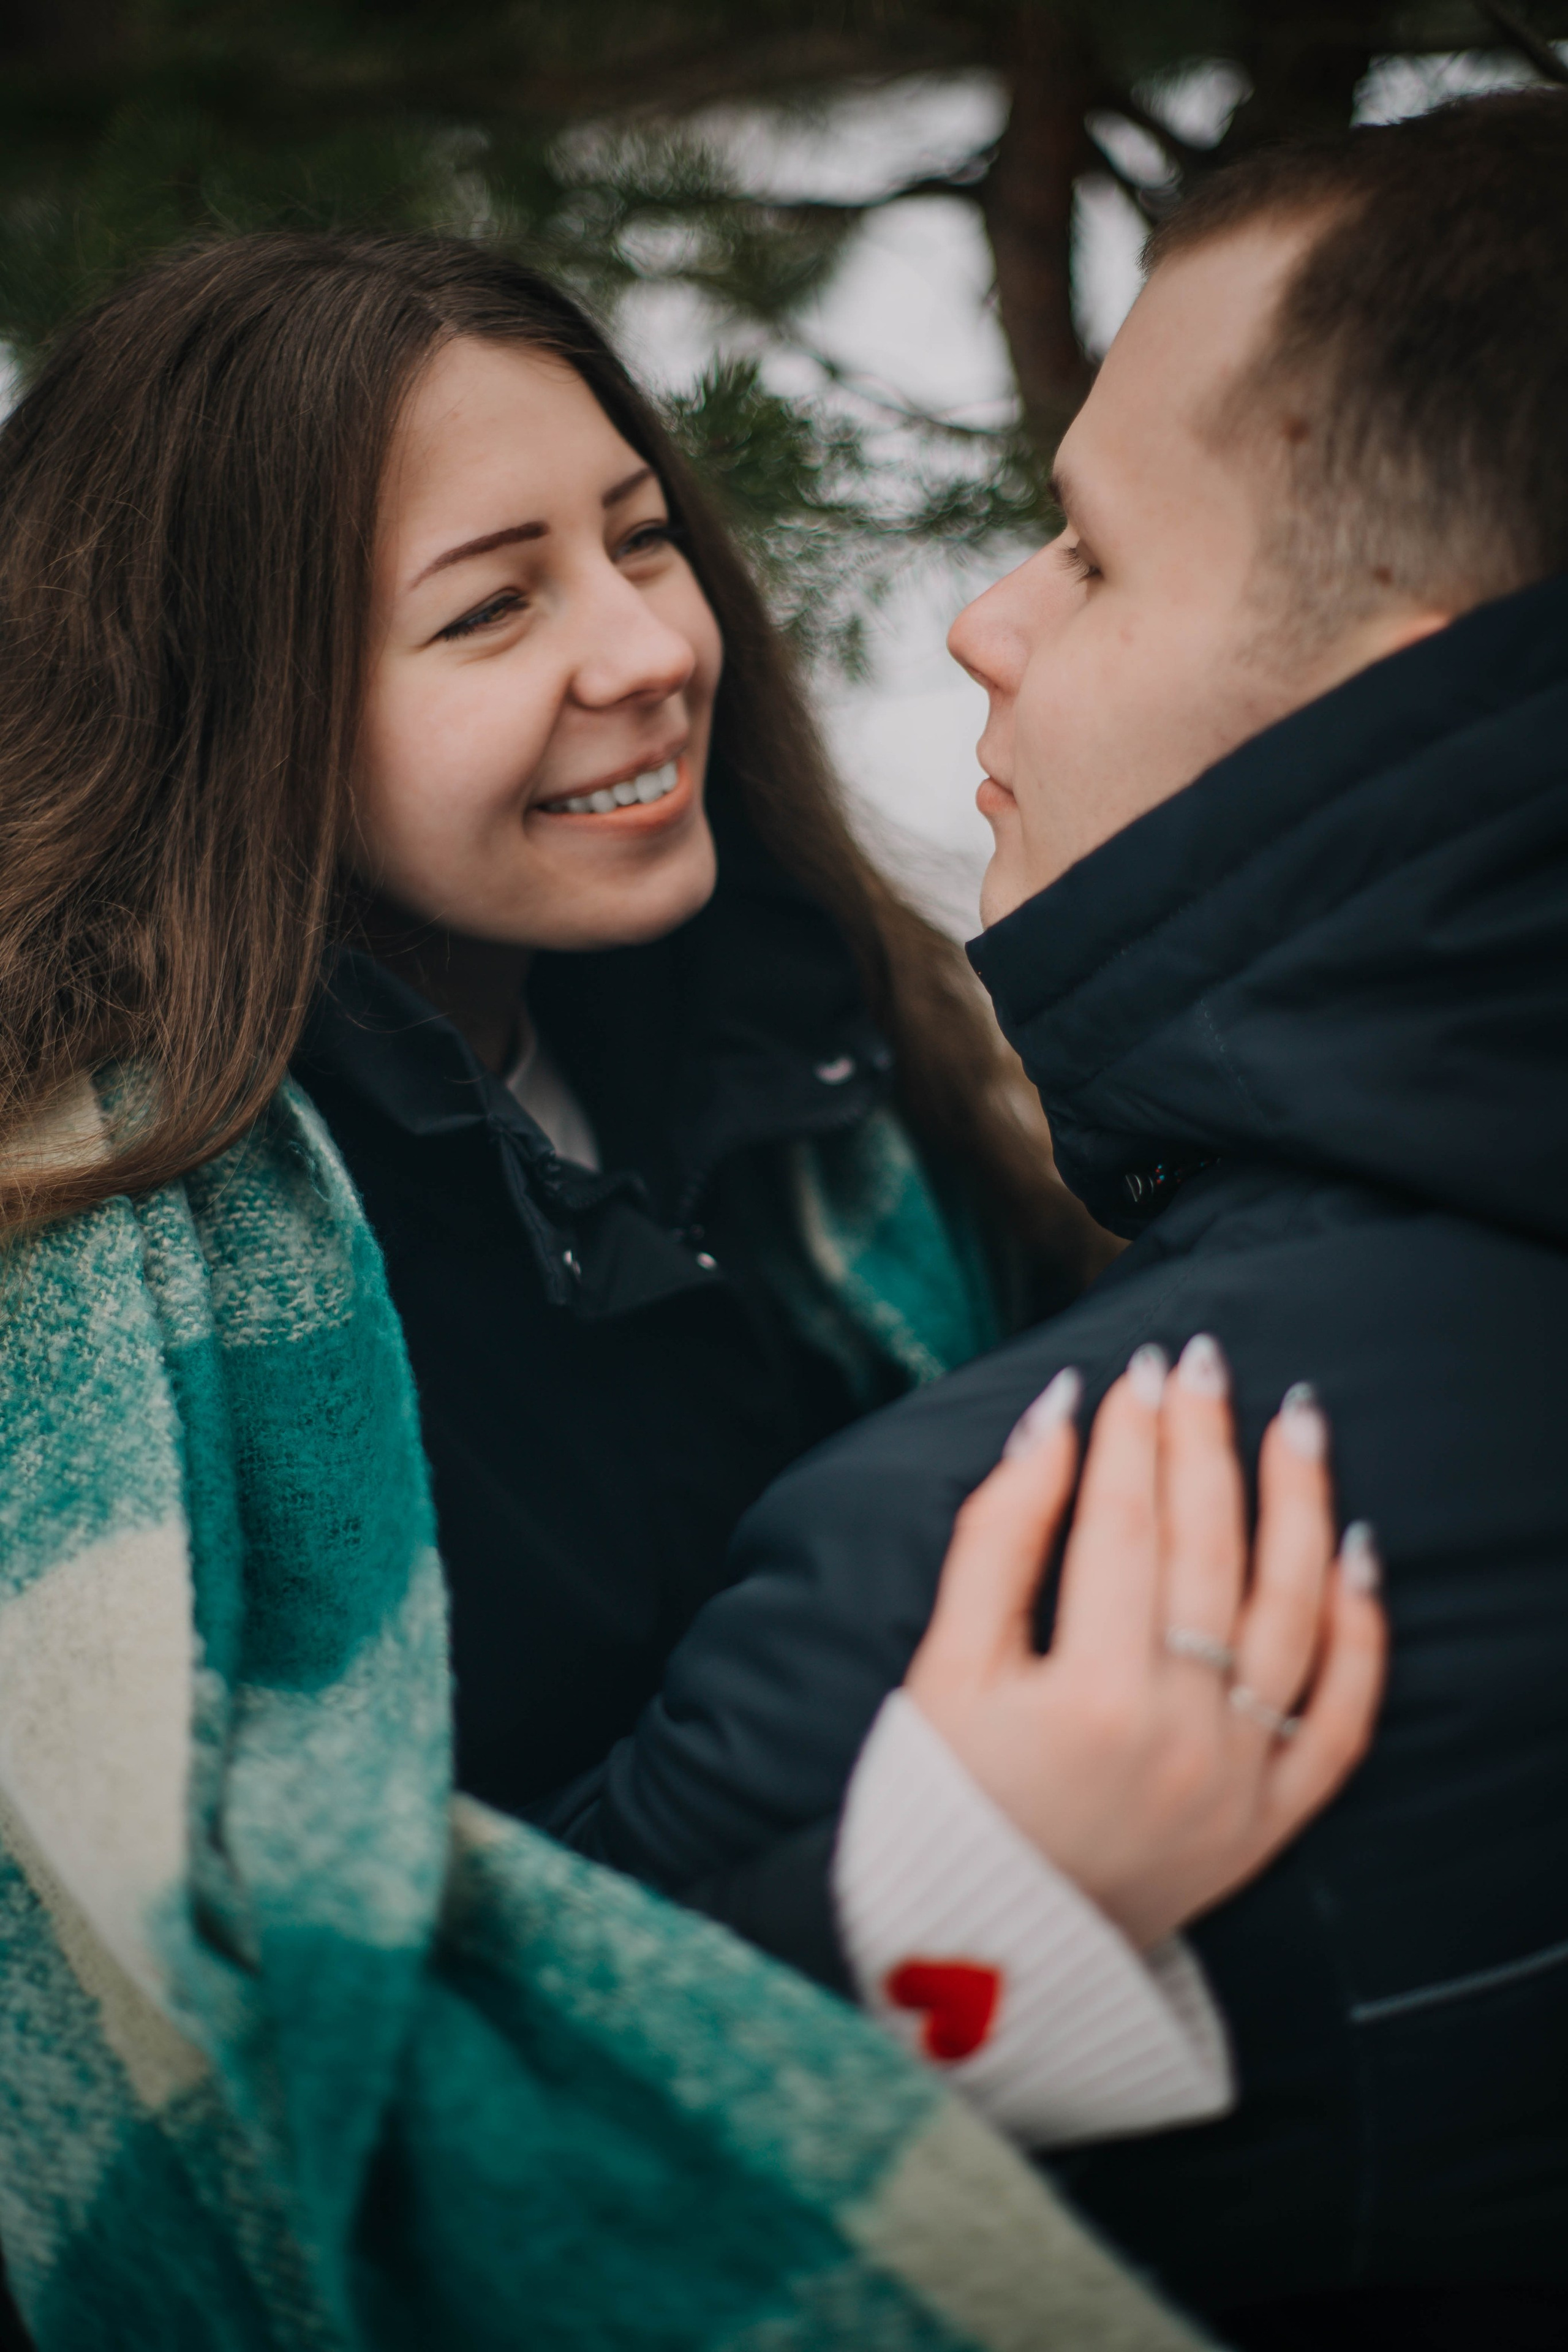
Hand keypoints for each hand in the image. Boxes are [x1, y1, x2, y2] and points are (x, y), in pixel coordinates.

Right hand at [903, 1338, 1385, 1950]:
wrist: (979, 1958)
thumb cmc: (941, 1803)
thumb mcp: (941, 1669)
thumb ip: (995, 1540)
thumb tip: (1052, 1423)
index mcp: (1087, 1695)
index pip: (1123, 1524)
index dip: (1131, 1436)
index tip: (1135, 1369)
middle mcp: (1180, 1734)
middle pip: (1207, 1550)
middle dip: (1204, 1441)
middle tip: (1203, 1362)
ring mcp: (1238, 1781)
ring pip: (1293, 1614)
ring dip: (1299, 1505)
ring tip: (1296, 1421)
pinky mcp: (1270, 1821)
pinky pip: (1340, 1718)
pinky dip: (1360, 1634)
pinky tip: (1357, 1550)